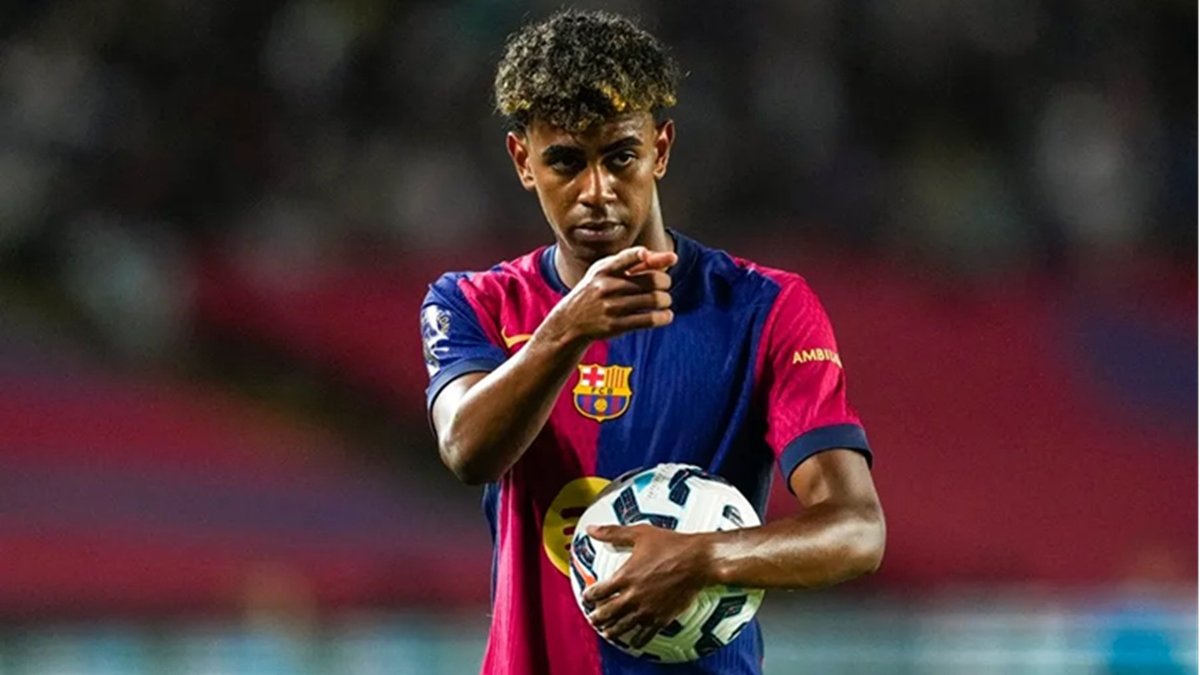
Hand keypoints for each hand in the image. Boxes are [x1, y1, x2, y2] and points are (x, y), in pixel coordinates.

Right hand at [540, 246, 676, 347]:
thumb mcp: (607, 271)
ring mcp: (611, 307)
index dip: (642, 255)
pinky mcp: (616, 326)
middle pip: (652, 280)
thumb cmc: (597, 290)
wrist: (570, 321)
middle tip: (664, 286)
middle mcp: (607, 286)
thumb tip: (672, 258)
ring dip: (666, 300)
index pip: (626, 258)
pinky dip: (664, 317)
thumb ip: (637, 262)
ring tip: (664, 301)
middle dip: (665, 282)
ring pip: (654, 300)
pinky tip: (665, 315)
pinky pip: (649, 320)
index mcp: (605, 269)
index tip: (651, 255)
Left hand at [582, 524, 710, 647]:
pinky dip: (636, 640)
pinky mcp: (661, 618)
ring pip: (622, 627)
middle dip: (596, 617)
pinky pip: (644, 635)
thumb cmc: (672, 545)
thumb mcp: (640, 534)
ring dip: (611, 630)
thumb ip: (613, 533)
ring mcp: (647, 609)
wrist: (699, 560)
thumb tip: (592, 529)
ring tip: (607, 632)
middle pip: (606, 613)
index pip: (597, 592)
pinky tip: (633, 642)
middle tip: (593, 619)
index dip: (589, 596)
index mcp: (625, 576)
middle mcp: (633, 596)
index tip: (587, 597)